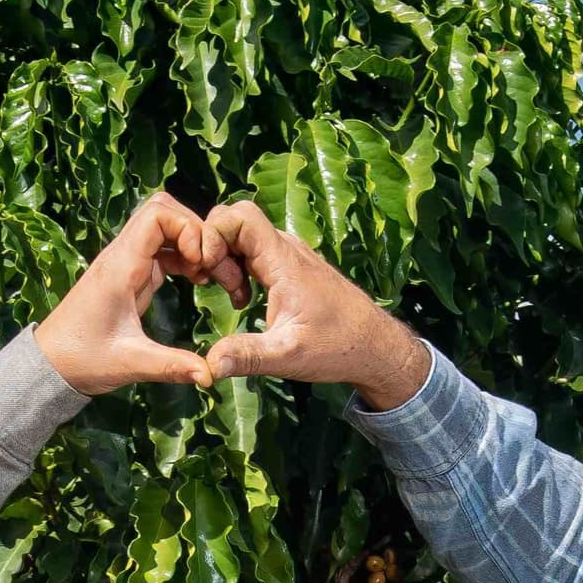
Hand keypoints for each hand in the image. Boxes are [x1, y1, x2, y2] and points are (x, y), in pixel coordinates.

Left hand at [33, 193, 225, 395]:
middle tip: (213, 264)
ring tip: (210, 275)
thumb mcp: (130, 363)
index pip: (157, 215)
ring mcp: (126, 263)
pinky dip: (184, 257)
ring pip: (164, 227)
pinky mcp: (131, 275)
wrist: (50, 364)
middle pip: (163, 210)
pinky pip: (163, 250)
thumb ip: (171, 366)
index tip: (201, 262)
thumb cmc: (82, 359)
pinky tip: (198, 280)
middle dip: (195, 229)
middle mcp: (122, 256)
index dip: (188, 228)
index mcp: (119, 267)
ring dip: (192, 243)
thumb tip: (210, 374)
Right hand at [198, 201, 433, 408]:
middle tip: (215, 285)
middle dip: (214, 247)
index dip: (213, 233)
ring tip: (235, 297)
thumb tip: (207, 367)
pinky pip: (254, 252)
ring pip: (243, 237)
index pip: (239, 216)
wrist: (376, 346)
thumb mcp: (287, 356)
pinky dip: (239, 268)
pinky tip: (245, 299)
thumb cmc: (339, 347)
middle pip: (235, 221)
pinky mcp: (291, 267)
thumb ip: (246, 356)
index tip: (206, 268)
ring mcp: (289, 256)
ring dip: (226, 260)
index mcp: (285, 261)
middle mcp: (287, 249)